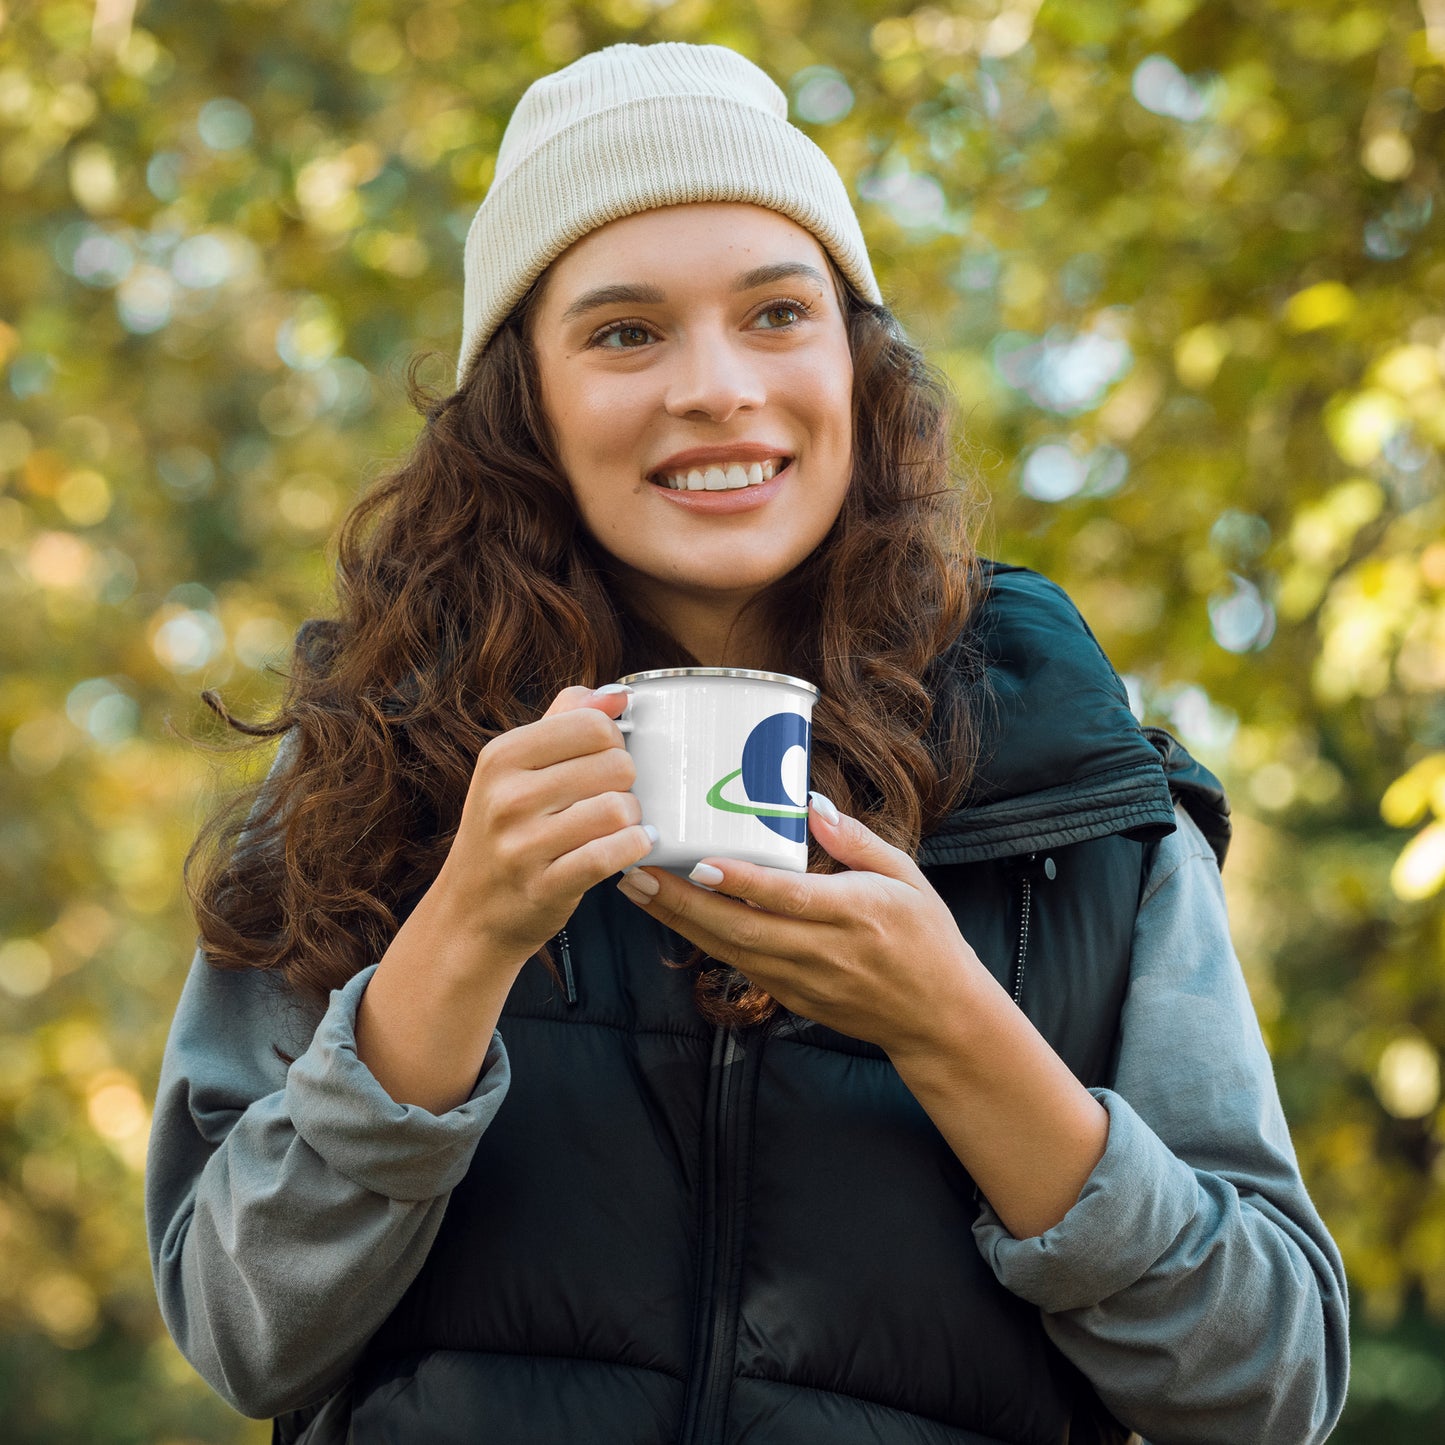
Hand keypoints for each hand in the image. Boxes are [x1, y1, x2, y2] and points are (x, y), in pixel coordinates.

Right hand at [434, 684, 655, 968]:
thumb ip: (564, 720)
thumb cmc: (504, 833)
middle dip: (626, 782)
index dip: (613, 741)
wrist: (471, 913)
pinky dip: (634, 848)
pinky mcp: (545, 886)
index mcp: (501, 756)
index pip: (591, 724)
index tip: (604, 760)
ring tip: (620, 825)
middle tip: (611, 797)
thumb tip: (617, 694)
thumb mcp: (515, 769)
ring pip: (618, 808)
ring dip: (632, 818)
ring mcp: (523, 845)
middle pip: (614, 764)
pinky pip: (611, 854)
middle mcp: (507, 797)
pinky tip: (632, 846)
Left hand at [616, 795, 979, 1056]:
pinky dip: (703, 941)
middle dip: (682, 902)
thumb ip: (856, 839)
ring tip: (637, 888)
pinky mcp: (792, 999)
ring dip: (679, 921)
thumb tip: (809, 803)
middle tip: (636, 871)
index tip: (698, 862)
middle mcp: (823, 951)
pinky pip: (739, 966)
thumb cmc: (926, 937)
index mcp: (855, 913)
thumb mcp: (907, 876)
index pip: (788, 897)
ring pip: (730, 951)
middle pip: (741, 929)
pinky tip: (672, 916)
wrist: (938, 1018)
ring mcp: (803, 981)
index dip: (741, 882)